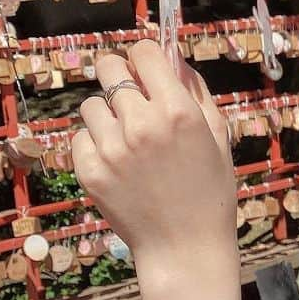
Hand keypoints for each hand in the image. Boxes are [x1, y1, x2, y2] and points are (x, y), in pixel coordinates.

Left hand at [71, 39, 237, 266]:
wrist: (185, 246)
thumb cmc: (210, 191)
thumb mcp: (218, 136)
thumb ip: (197, 92)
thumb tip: (174, 60)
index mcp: (178, 111)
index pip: (144, 52)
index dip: (145, 57)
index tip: (147, 70)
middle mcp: (142, 124)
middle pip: (109, 67)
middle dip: (119, 74)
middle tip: (129, 94)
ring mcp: (112, 148)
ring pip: (92, 104)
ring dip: (108, 114)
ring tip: (127, 139)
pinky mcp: (90, 170)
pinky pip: (80, 137)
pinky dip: (96, 144)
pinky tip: (118, 162)